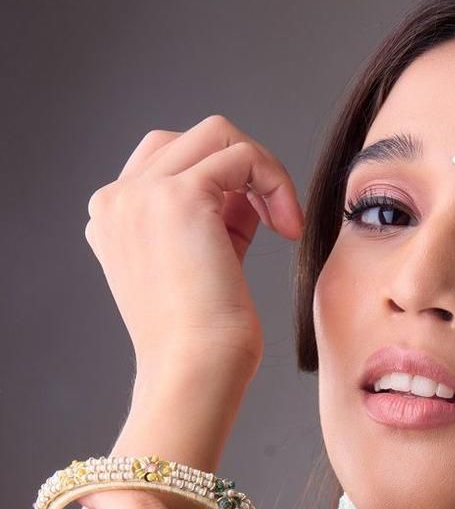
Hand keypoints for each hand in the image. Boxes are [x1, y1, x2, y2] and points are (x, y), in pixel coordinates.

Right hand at [85, 113, 305, 381]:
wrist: (194, 374)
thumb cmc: (204, 344)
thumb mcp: (201, 267)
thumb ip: (213, 221)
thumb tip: (246, 188)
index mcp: (113, 219)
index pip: (166, 165)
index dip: (220, 186)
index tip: (253, 231)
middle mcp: (116, 201)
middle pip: (188, 140)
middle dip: (242, 171)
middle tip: (275, 221)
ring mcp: (142, 194)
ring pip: (215, 134)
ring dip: (262, 169)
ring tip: (284, 221)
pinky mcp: (181, 196)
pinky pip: (241, 156)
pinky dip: (275, 181)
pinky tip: (288, 227)